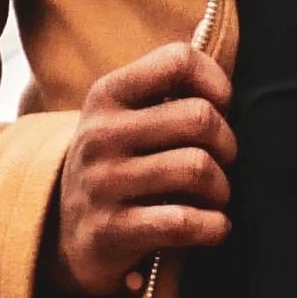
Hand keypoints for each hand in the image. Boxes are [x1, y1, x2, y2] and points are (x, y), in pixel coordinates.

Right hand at [46, 41, 233, 297]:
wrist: (67, 236)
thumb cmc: (118, 168)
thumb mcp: (124, 119)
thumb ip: (168, 92)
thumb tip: (229, 81)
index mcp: (107, 95)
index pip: (178, 61)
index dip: (217, 84)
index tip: (222, 109)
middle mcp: (100, 134)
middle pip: (200, 118)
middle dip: (227, 145)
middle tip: (222, 163)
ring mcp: (103, 183)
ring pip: (197, 168)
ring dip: (221, 189)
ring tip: (213, 197)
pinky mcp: (111, 230)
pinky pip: (185, 221)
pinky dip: (214, 227)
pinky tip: (212, 227)